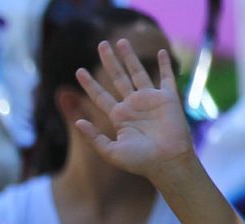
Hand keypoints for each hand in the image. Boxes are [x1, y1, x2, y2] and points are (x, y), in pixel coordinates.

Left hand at [74, 41, 191, 180]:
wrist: (166, 162)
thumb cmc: (139, 162)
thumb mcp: (110, 152)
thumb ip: (93, 137)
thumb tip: (77, 122)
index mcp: (119, 117)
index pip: (100, 96)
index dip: (90, 84)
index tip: (78, 71)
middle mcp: (133, 105)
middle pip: (118, 78)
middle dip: (109, 61)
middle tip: (101, 44)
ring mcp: (150, 100)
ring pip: (138, 72)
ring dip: (130, 57)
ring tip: (121, 41)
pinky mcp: (167, 98)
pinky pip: (166, 77)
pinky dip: (164, 65)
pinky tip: (161, 52)